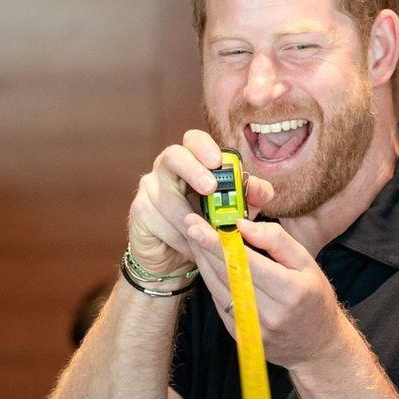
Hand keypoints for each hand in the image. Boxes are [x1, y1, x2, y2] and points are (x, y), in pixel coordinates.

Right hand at [127, 130, 273, 278]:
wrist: (176, 258)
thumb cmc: (207, 226)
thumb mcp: (235, 211)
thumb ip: (250, 198)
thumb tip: (258, 188)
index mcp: (192, 161)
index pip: (193, 140)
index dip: (204, 147)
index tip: (218, 161)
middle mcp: (167, 169)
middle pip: (174, 156)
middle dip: (193, 170)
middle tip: (211, 187)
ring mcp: (149, 189)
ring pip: (170, 199)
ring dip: (194, 220)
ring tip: (212, 236)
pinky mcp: (139, 212)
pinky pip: (162, 223)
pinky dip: (182, 239)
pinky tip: (194, 248)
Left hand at [185, 215, 347, 369]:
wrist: (317, 345)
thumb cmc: (314, 298)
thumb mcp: (307, 263)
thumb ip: (277, 241)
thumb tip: (243, 226)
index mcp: (290, 290)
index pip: (246, 262)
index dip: (219, 243)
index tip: (198, 225)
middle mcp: (271, 312)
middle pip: (228, 274)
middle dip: (205, 247)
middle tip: (190, 224)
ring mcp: (254, 328)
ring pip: (219, 288)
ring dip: (204, 262)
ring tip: (195, 240)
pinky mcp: (242, 336)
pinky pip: (220, 303)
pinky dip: (212, 281)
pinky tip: (208, 264)